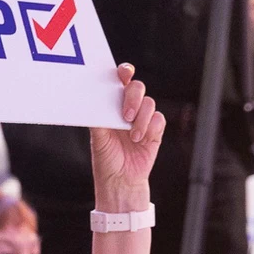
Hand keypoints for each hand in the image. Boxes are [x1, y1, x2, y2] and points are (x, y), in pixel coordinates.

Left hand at [89, 64, 164, 213]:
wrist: (120, 181)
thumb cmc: (106, 159)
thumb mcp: (98, 138)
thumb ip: (98, 118)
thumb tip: (94, 101)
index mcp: (112, 106)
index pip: (119, 82)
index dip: (123, 72)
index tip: (124, 72)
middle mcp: (128, 109)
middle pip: (137, 87)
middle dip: (133, 98)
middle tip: (126, 115)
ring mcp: (143, 119)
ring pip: (149, 103)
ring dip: (141, 119)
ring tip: (133, 137)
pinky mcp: (155, 131)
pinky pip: (159, 119)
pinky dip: (151, 127)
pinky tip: (142, 140)